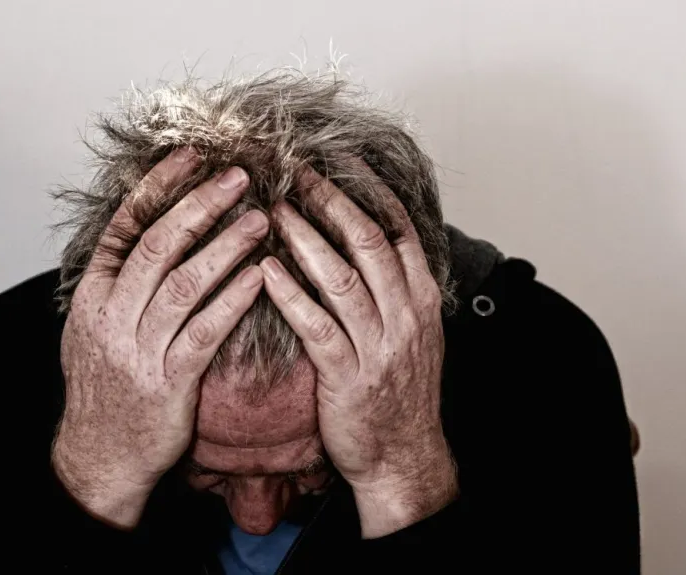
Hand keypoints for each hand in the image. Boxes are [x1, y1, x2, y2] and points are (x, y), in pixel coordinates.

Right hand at [52, 149, 268, 528]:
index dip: (158, 187)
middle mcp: (111, 316)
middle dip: (200, 205)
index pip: (124, 226)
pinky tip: (261, 276)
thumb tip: (145, 230)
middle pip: (158, 246)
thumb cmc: (106, 387)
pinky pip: (205, 332)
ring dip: (225, 246)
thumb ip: (117, 282)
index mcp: (93, 296)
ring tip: (261, 219)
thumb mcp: (93, 329)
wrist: (101, 454)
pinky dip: (234, 300)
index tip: (191, 155)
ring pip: (185, 284)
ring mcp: (138, 349)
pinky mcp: (169, 381)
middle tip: (239, 176)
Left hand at [261, 167, 457, 537]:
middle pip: (369, 242)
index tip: (339, 160)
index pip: (399, 230)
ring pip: (342, 278)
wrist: (403, 455)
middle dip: (332, 201)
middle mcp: (405, 315)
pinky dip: (290, 295)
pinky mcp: (348, 376)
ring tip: (273, 209)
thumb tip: (367, 240)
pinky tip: (264, 270)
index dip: (368, 191)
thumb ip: (395, 287)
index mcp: (421, 299)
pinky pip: (316, 326)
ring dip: (305, 238)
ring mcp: (378, 346)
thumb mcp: (413, 333)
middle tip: (296, 171)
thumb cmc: (397, 391)